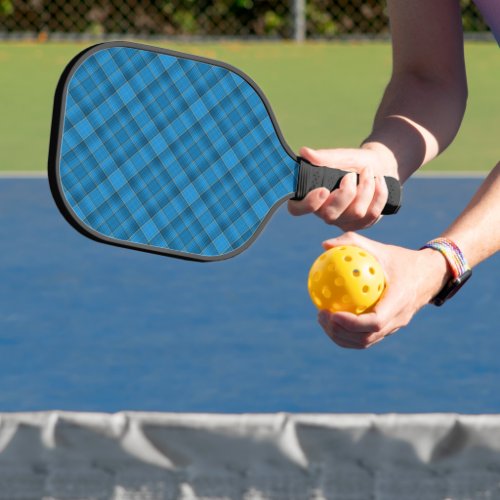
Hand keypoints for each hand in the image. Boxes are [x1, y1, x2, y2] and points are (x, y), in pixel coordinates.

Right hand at [288, 145, 397, 230]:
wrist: (379, 167)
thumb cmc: (354, 162)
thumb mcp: (341, 156)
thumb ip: (324, 157)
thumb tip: (304, 152)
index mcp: (311, 196)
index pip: (297, 209)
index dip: (308, 204)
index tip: (323, 190)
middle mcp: (324, 212)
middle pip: (330, 215)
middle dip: (346, 193)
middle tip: (351, 174)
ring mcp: (343, 221)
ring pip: (356, 213)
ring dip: (366, 187)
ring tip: (368, 172)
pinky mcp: (361, 224)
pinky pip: (372, 214)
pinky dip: (379, 193)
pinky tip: (379, 181)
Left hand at [316, 232, 450, 348]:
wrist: (429, 275)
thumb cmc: (401, 259)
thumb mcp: (380, 248)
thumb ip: (353, 243)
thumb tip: (324, 245)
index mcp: (399, 301)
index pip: (375, 322)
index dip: (352, 323)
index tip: (332, 313)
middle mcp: (398, 319)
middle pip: (366, 338)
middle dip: (340, 332)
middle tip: (321, 314)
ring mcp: (394, 327)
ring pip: (365, 342)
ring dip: (341, 336)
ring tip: (322, 319)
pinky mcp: (389, 329)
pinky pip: (366, 337)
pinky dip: (347, 334)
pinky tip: (331, 319)